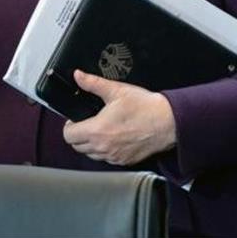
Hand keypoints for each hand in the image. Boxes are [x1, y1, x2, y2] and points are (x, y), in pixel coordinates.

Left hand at [61, 69, 176, 164]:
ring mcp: (114, 157)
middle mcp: (104, 147)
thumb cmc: (145, 107)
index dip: (68, 126)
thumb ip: (93, 83)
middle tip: (87, 123)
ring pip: (91, 155)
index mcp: (97, 131)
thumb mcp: (116, 90)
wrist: (168, 122)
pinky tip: (113, 138)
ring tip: (100, 130)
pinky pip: (107, 159)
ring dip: (90, 144)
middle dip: (78, 135)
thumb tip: (79, 76)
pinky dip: (105, 151)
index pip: (68, 136)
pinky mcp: (125, 161)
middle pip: (77, 147)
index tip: (75, 119)